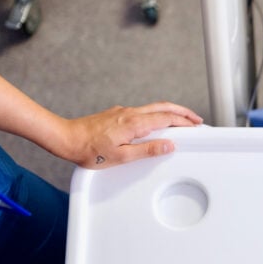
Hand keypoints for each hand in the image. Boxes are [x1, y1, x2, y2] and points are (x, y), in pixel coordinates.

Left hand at [58, 102, 202, 168]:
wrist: (66, 138)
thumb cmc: (89, 151)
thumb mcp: (121, 157)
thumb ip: (147, 150)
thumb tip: (169, 145)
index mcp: (134, 123)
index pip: (166, 118)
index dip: (184, 121)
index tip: (196, 126)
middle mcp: (130, 113)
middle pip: (163, 107)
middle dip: (182, 111)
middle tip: (196, 118)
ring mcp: (123, 112)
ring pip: (153, 107)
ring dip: (171, 111)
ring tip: (181, 119)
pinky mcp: (117, 114)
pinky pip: (143, 111)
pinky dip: (157, 114)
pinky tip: (157, 123)